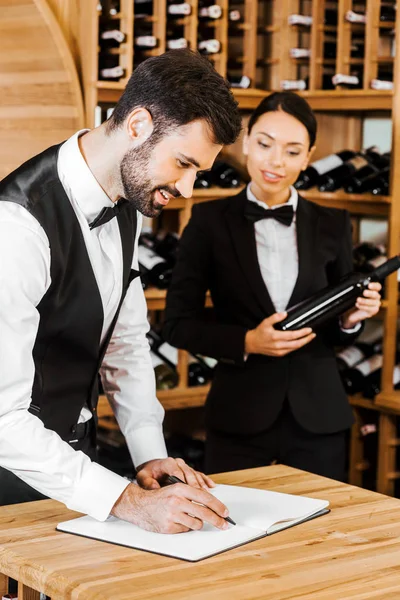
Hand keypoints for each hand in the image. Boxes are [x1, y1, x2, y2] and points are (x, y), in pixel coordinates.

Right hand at [111, 482, 229, 533]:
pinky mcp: (168, 527)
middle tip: (224, 524)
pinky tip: (178, 522)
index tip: (225, 512)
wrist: (139, 505)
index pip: (205, 497)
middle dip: (217, 520)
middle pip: (204, 512)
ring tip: (190, 518)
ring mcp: (172, 515)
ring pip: (197, 523)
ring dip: (198, 523)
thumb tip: (212, 505)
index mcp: (180, 488)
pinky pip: (186, 530)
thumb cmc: (160, 497)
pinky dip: (186, 527)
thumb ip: (191, 495)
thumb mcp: (175, 489)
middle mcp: (176, 501)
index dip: (218, 506)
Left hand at [135, 457, 214, 490]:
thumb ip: (147, 482)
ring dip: (202, 484)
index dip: (184, 482)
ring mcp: (185, 466)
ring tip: (208, 495)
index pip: (178, 472)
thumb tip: (155, 488)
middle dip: (196, 485)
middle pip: (190, 473)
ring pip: (196, 474)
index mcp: (168, 463)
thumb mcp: (143, 476)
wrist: (151, 466)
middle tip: (202, 496)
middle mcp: (178, 463)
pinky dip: (205, 480)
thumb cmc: (147, 473)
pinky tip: (211, 486)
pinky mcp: (189, 470)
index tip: (189, 493)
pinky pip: (199, 474)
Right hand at [245, 312, 315, 356]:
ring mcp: (279, 351)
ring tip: (309, 338)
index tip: (309, 330)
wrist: (252, 344)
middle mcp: (278, 345)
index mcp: (276, 337)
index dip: (302, 333)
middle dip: (306, 339)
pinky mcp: (279, 354)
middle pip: (297, 344)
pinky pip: (291, 351)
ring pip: (295, 348)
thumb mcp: (265, 322)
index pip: (293, 335)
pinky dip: (297, 346)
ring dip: (303, 343)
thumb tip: (284, 314)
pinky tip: (300, 342)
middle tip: (313, 335)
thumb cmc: (259, 333)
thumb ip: (275, 317)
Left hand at [341, 282, 381, 328]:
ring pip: (374, 302)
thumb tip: (353, 286)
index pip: (377, 286)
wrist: (350, 312)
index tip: (369, 285)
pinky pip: (371, 309)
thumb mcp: (354, 294)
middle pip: (376, 294)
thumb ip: (356, 290)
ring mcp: (375, 304)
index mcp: (372, 290)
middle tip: (364, 292)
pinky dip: (364, 307)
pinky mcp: (373, 311)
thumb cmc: (353, 301)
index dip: (375, 285)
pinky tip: (358, 305)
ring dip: (365, 301)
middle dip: (370, 293)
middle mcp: (375, 297)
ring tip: (358, 300)